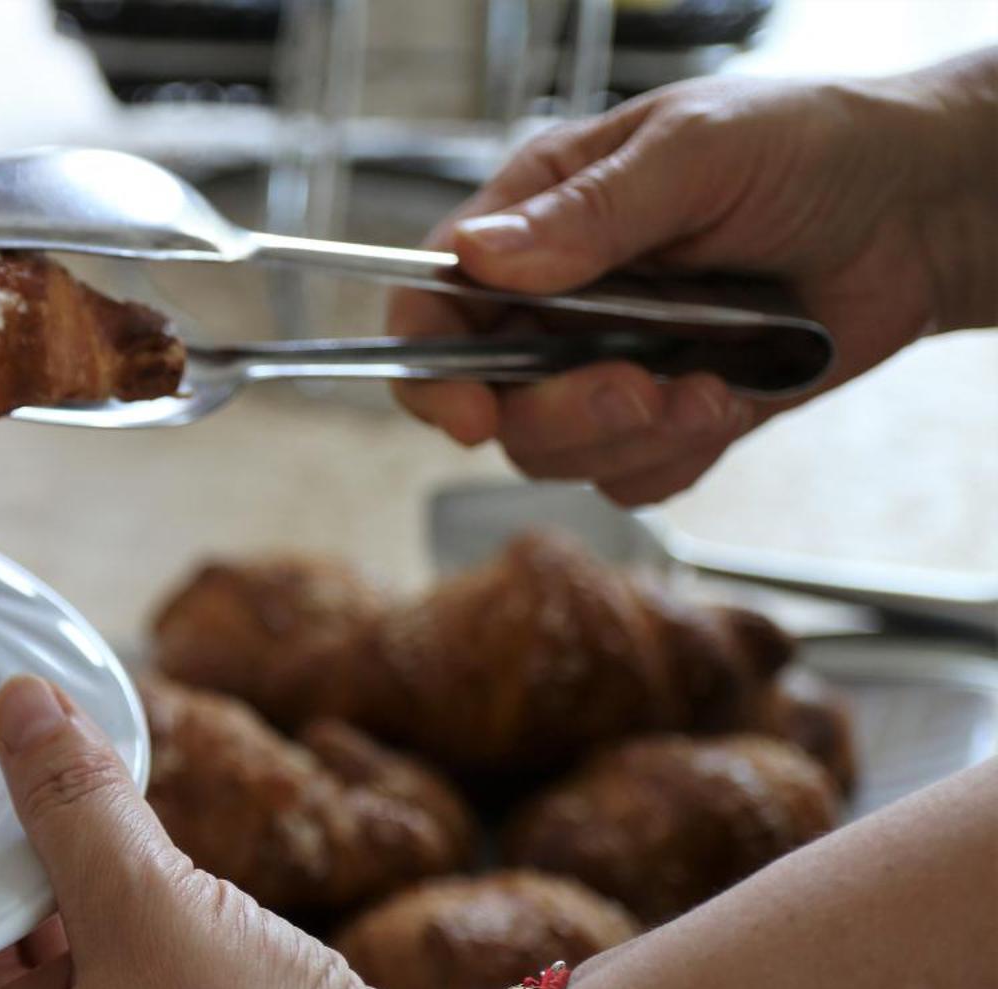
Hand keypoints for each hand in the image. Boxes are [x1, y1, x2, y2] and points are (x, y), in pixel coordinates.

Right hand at [391, 55, 996, 504]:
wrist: (923, 212)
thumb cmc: (814, 146)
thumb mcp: (698, 150)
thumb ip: (590, 211)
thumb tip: (483, 257)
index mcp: (536, 220)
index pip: (432, 304)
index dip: (429, 369)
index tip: (471, 415)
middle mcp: (554, 302)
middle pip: (489, 399)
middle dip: (561, 412)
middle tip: (637, 392)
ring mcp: (604, 365)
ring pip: (554, 453)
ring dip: (629, 437)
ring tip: (710, 388)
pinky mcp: (661, 418)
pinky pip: (629, 479)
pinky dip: (676, 456)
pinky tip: (730, 400)